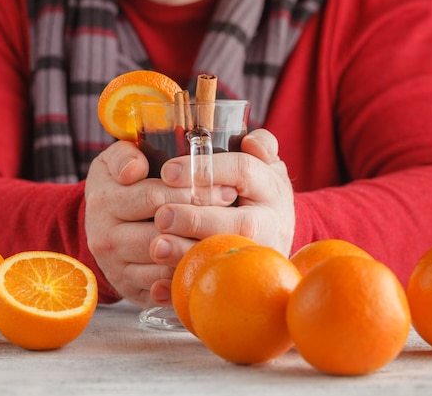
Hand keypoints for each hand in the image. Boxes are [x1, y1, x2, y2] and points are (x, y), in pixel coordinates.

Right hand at [83, 140, 236, 307]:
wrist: (103, 227)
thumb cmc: (119, 187)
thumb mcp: (113, 163)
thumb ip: (124, 155)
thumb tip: (136, 168)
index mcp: (103, 200)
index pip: (152, 197)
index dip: (191, 191)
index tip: (224, 186)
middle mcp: (104, 237)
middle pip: (162, 231)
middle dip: (201, 219)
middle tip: (233, 209)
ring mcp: (117, 267)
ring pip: (164, 263)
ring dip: (197, 250)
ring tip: (227, 235)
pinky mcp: (130, 289)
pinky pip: (163, 289)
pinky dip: (186, 276)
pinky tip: (208, 261)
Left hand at [150, 129, 294, 304]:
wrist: (276, 231)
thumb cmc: (260, 191)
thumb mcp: (266, 164)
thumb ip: (261, 146)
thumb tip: (250, 142)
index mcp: (273, 188)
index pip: (244, 171)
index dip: (207, 170)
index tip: (168, 172)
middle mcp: (273, 224)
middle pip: (238, 223)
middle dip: (196, 219)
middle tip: (160, 216)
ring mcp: (260, 255)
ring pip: (227, 257)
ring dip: (188, 254)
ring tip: (156, 247)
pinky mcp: (244, 281)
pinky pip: (215, 288)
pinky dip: (185, 289)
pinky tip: (158, 287)